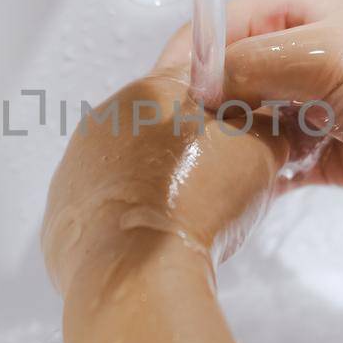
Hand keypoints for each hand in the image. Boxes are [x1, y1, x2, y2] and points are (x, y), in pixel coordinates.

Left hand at [41, 70, 289, 302]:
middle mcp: (108, 119)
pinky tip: (159, 235)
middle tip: (229, 172)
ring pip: (134, 161)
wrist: (138, 276)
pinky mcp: (65, 211)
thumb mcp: (262, 153)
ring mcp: (79, 165)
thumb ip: (272, 127)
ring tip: (194, 212)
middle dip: (199, 139)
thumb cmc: (194, 206)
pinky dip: (134, 213)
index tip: (252, 114)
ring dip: (164, 178)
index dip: (236, 91)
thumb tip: (277, 128)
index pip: (202, 67)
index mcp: (153, 89)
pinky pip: (108, 201)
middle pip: (164, 117)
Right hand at [157, 0, 342, 215]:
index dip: (186, 61)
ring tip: (205, 165)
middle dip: (201, 108)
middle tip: (178, 139)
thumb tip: (198, 85)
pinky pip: (265, 162)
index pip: (216, 29)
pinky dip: (249, 175)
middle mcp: (295, 56)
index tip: (161, 98)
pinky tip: (234, 187)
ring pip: (241, 123)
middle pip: (224, 79)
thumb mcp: (317, 55)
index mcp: (293, 15)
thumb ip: (249, 64)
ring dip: (225, 144)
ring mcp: (305, 105)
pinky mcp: (315, 153)